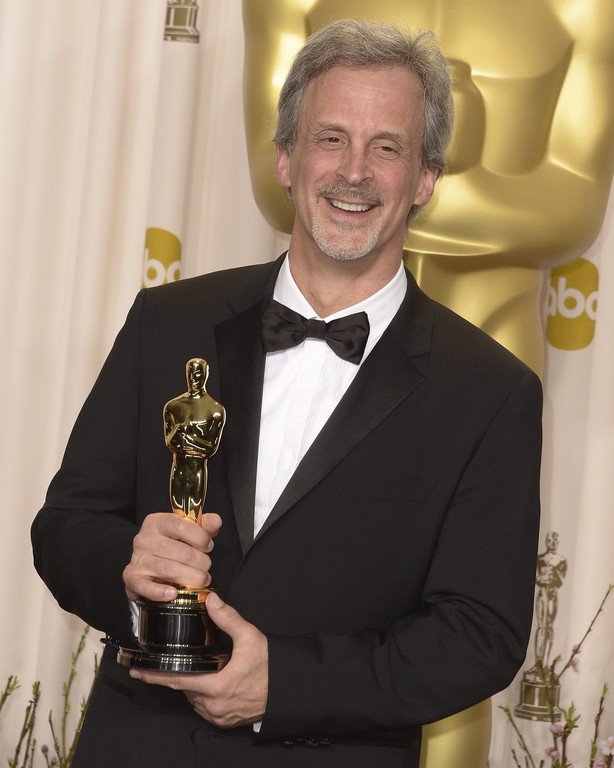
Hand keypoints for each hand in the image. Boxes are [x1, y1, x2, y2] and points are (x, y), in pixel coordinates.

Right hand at [123, 512, 221, 601]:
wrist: (149, 566)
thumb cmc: (174, 546)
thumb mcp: (190, 532)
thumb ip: (204, 526)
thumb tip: (215, 521)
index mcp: (157, 522)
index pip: (181, 525)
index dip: (200, 537)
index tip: (209, 546)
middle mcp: (144, 538)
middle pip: (179, 551)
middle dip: (200, 561)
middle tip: (207, 567)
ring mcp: (137, 559)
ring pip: (169, 569)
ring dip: (190, 577)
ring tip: (201, 580)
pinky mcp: (132, 578)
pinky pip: (145, 586)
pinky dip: (160, 592)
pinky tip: (174, 593)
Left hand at [130, 593, 268, 727]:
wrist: (287, 690)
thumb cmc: (271, 667)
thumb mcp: (250, 637)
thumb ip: (228, 618)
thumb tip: (212, 600)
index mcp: (216, 686)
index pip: (176, 681)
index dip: (154, 676)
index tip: (138, 671)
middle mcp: (214, 705)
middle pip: (185, 689)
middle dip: (178, 675)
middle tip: (172, 664)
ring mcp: (219, 716)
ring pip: (194, 699)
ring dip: (193, 685)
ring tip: (200, 670)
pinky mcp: (225, 721)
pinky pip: (205, 708)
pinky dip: (203, 695)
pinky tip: (211, 683)